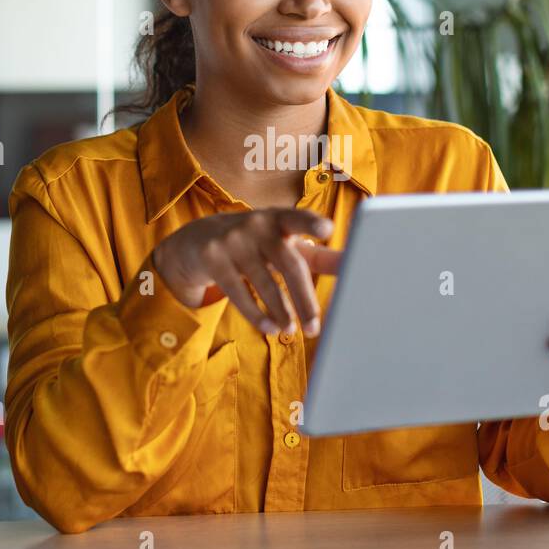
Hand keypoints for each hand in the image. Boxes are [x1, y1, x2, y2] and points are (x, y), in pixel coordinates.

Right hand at [152, 209, 341, 336]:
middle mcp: (257, 225)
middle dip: (304, 299)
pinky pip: (238, 293)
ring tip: (292, 330)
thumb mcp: (283, 243)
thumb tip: (353, 264)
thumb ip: (318, 255)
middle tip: (315, 327)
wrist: (195, 241)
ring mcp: (232, 240)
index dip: (312, 223)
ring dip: (281, 311)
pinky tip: (270, 328)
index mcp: (279, 218)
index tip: (327, 229)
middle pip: (288, 264)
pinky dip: (256, 314)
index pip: (297, 218)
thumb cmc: (254, 243)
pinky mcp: (213, 258)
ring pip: (264, 283)